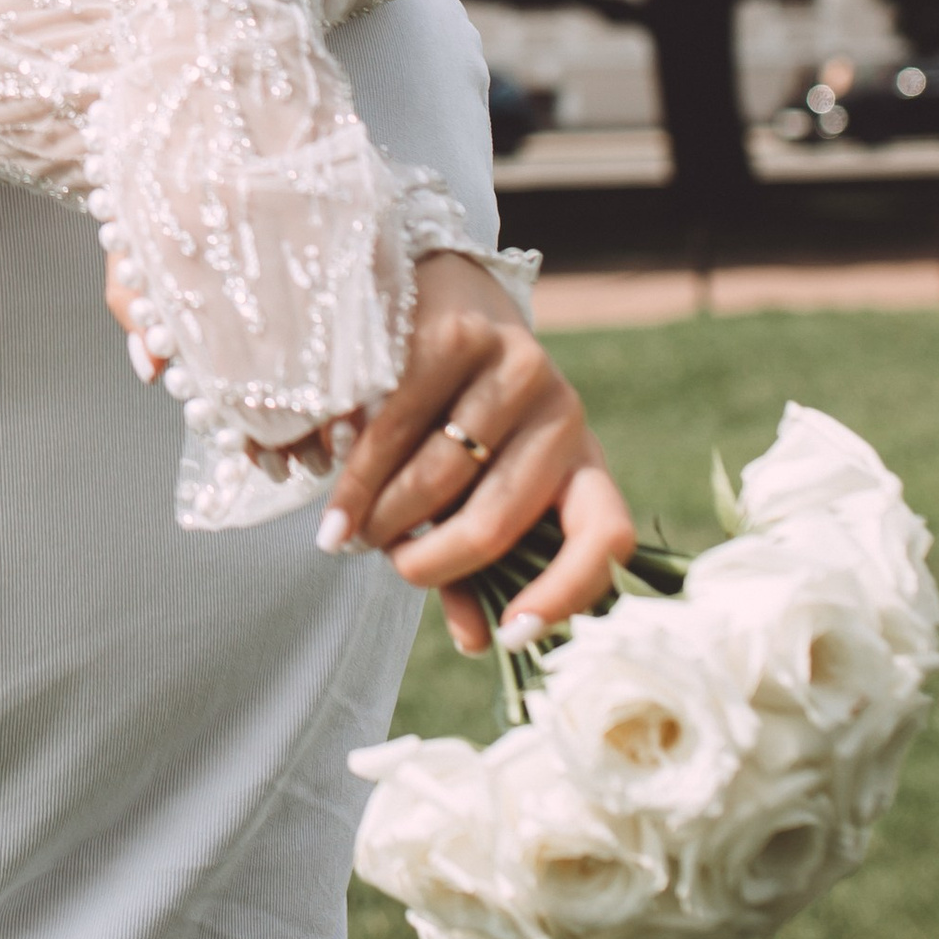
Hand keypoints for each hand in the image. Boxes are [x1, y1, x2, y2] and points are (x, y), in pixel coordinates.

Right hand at [317, 252, 634, 651]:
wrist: (443, 293)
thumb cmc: (459, 418)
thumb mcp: (477, 492)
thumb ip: (477, 565)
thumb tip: (480, 645)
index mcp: (583, 463)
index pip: (605, 538)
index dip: (566, 594)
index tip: (510, 635)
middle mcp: (564, 414)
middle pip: (500, 518)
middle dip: (430, 559)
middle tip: (385, 563)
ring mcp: (518, 368)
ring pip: (442, 473)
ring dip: (385, 516)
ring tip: (348, 532)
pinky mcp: (460, 335)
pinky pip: (400, 421)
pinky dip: (360, 469)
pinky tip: (334, 490)